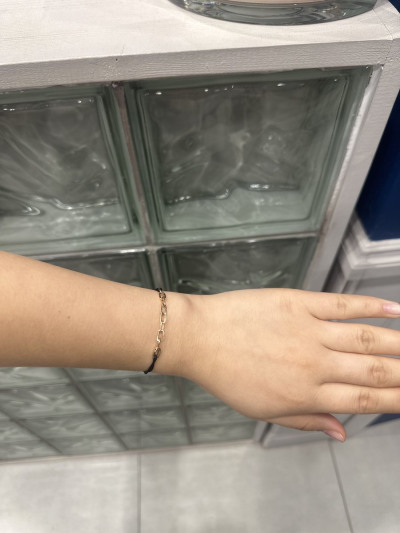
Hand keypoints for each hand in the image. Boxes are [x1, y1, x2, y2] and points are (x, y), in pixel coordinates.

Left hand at [177, 289, 399, 441]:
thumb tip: (342, 432)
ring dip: (397, 343)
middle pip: (374, 371)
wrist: (200, 339)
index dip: (394, 401)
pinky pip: (343, 305)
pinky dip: (372, 305)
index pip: (363, 401)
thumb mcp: (264, 411)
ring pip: (367, 338)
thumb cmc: (228, 377)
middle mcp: (314, 365)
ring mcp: (308, 332)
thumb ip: (307, 421)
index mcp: (306, 395)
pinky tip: (394, 309)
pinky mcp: (299, 304)